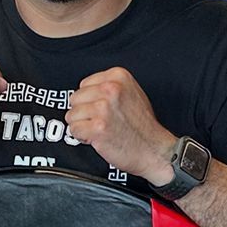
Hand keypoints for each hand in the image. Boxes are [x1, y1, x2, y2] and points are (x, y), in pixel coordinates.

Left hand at [66, 68, 174, 182]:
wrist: (154, 150)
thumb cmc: (144, 127)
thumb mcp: (132, 93)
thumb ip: (111, 87)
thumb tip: (86, 91)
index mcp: (118, 76)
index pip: (84, 85)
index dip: (90, 100)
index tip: (102, 109)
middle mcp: (111, 89)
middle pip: (75, 98)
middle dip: (84, 113)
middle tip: (101, 121)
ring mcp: (103, 108)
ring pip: (72, 115)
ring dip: (83, 125)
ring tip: (101, 129)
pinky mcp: (98, 127)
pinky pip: (74, 130)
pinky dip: (82, 137)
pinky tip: (98, 138)